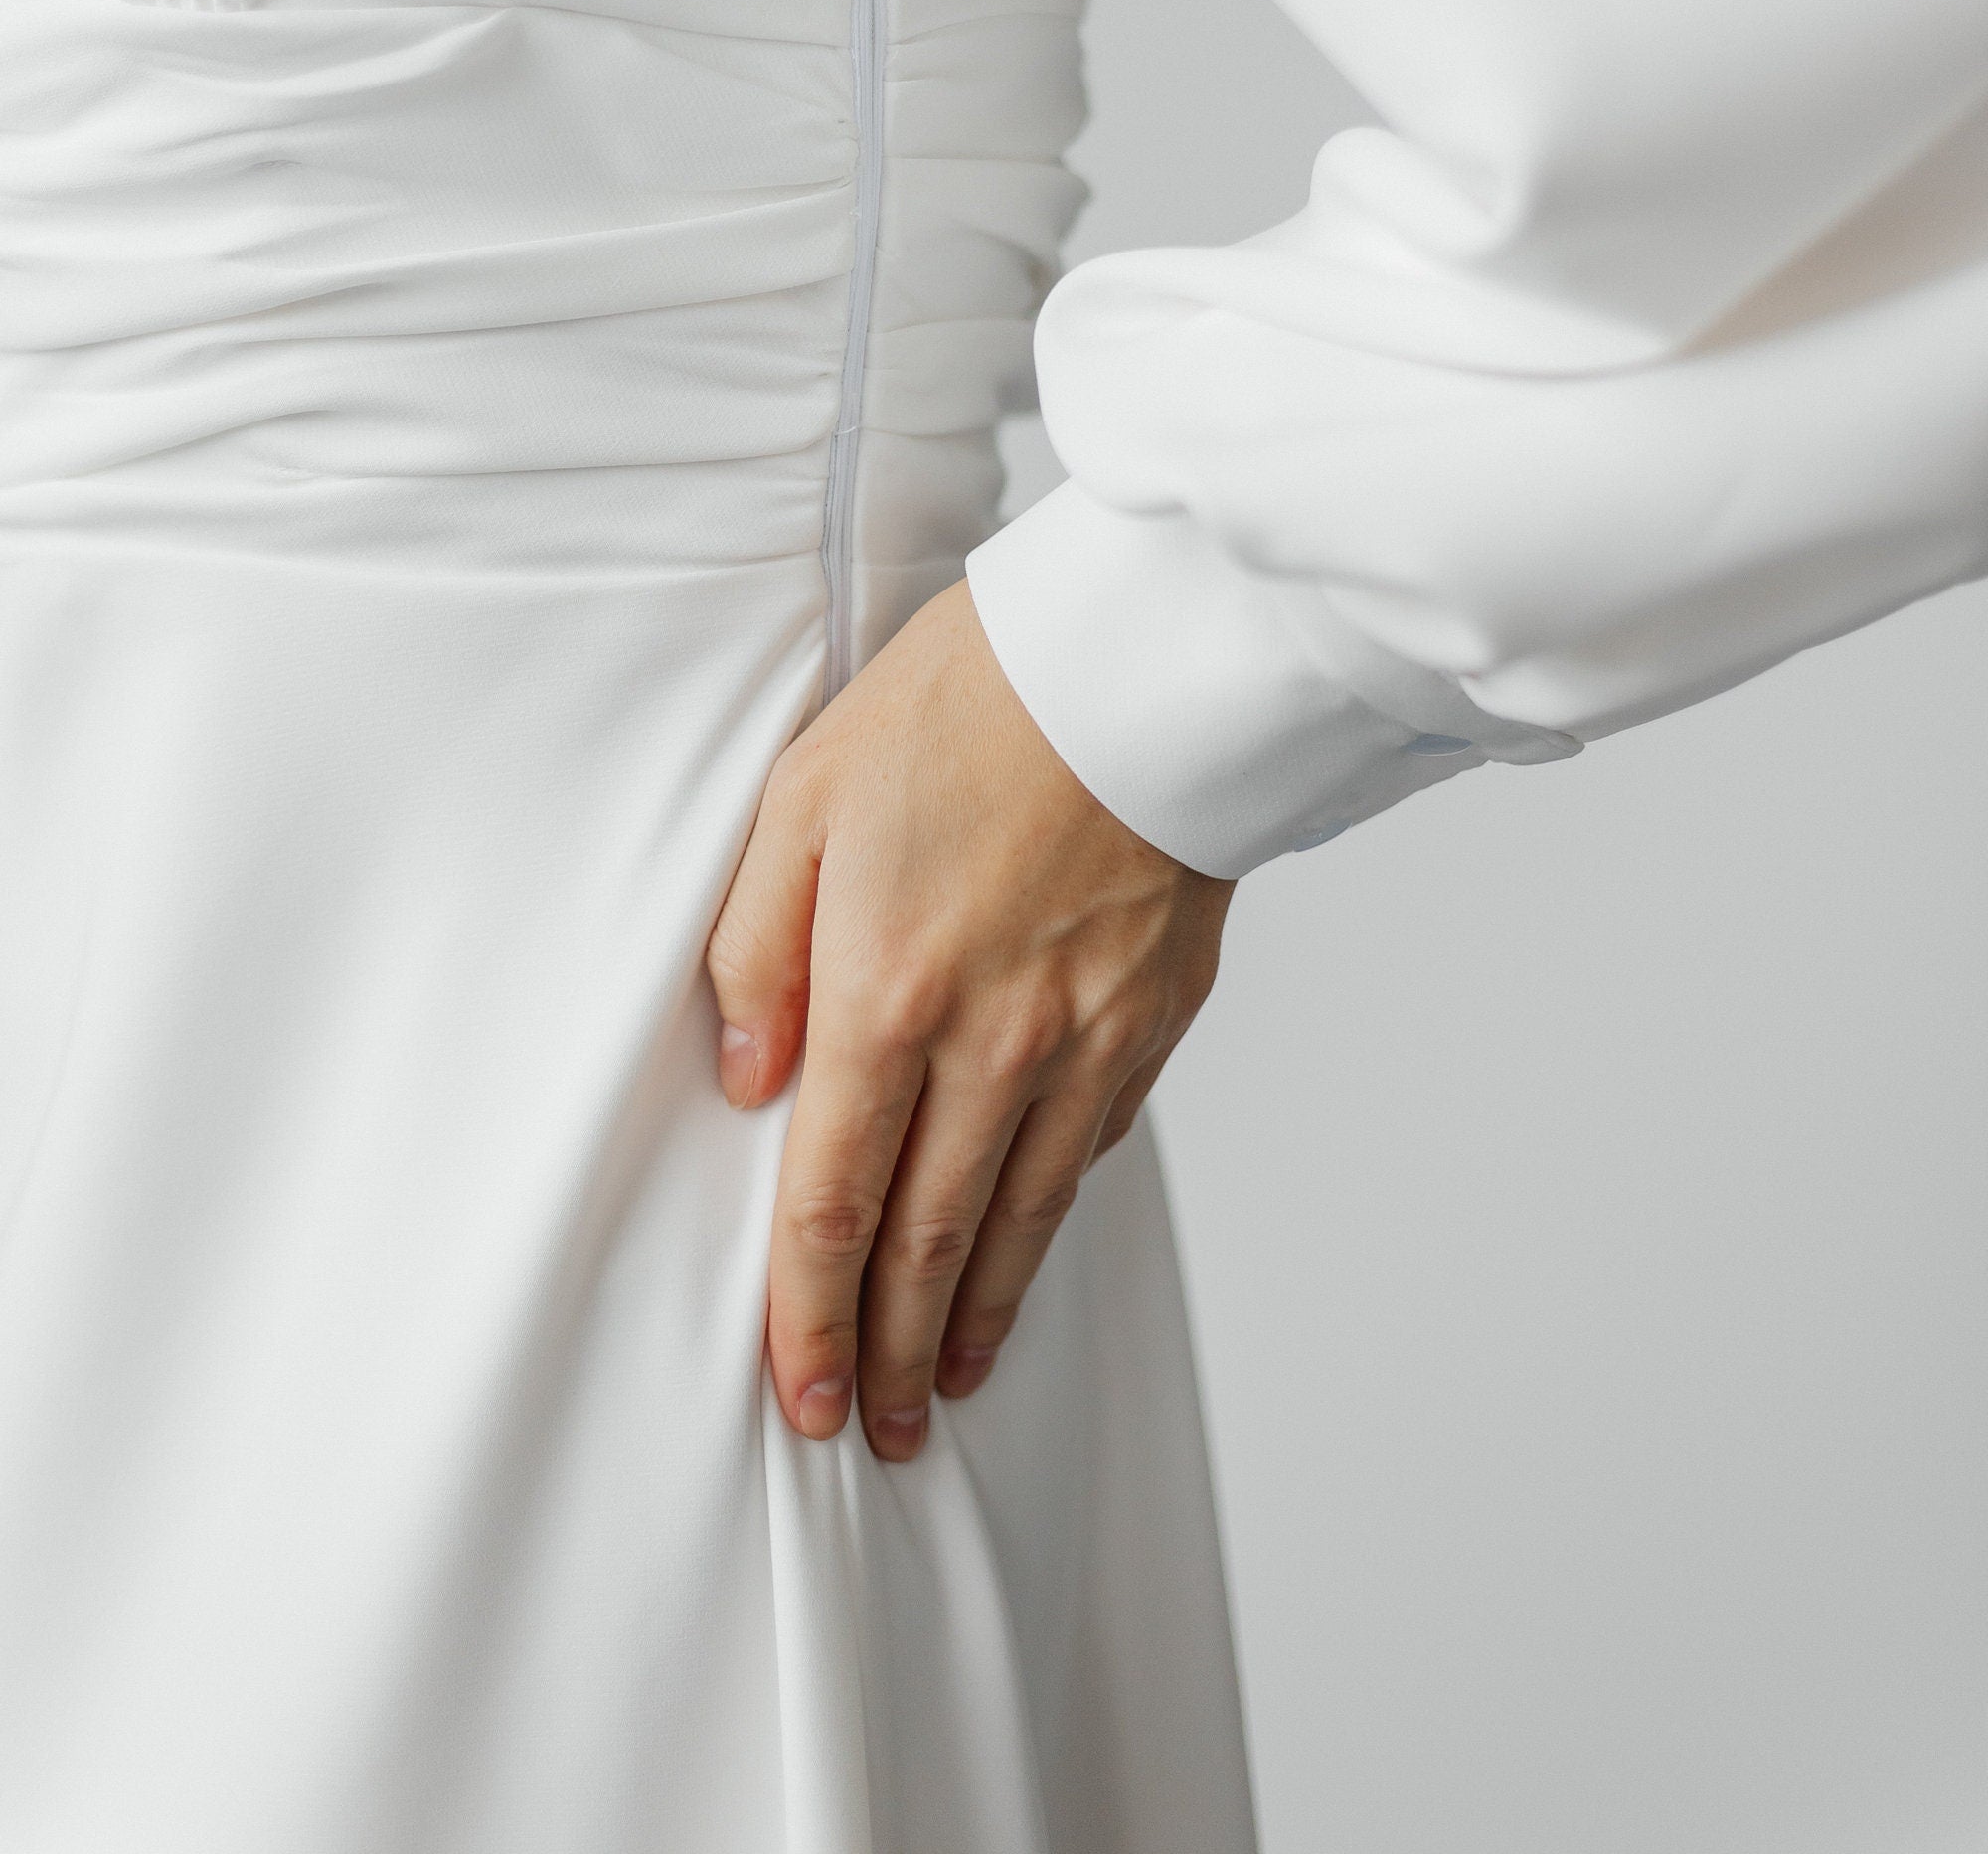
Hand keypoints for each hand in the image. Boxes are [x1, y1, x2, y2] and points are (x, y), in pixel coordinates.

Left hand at [706, 578, 1231, 1460]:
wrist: (1134, 659)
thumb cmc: (962, 704)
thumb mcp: (807, 796)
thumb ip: (757, 948)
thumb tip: (750, 1081)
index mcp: (887, 988)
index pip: (836, 1198)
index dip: (810, 1314)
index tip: (799, 1393)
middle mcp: (992, 1040)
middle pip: (927, 1239)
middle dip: (888, 1350)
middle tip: (867, 1430)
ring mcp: (1086, 1037)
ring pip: (1020, 1217)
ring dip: (972, 1315)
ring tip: (941, 1382)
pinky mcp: (1155, 1017)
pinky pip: (1092, 1146)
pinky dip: (1048, 1217)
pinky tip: (1021, 1248)